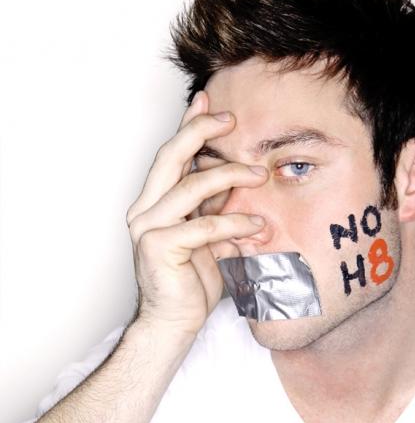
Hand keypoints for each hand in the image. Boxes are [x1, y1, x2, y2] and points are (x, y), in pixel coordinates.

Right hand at [125, 90, 267, 336]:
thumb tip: (240, 181)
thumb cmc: (191, 279)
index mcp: (155, 202)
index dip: (188, 125)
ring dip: (230, 177)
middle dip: (201, 132)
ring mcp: (148, 226)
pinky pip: (203, 225)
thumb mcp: (209, 235)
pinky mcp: (158, 247)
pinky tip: (257, 226)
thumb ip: (216, 208)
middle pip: (170, 157)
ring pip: (191, 185)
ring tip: (260, 176)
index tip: (209, 101)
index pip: (171, 156)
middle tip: (231, 120)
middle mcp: (145, 209)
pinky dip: (234, 222)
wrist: (175, 321)